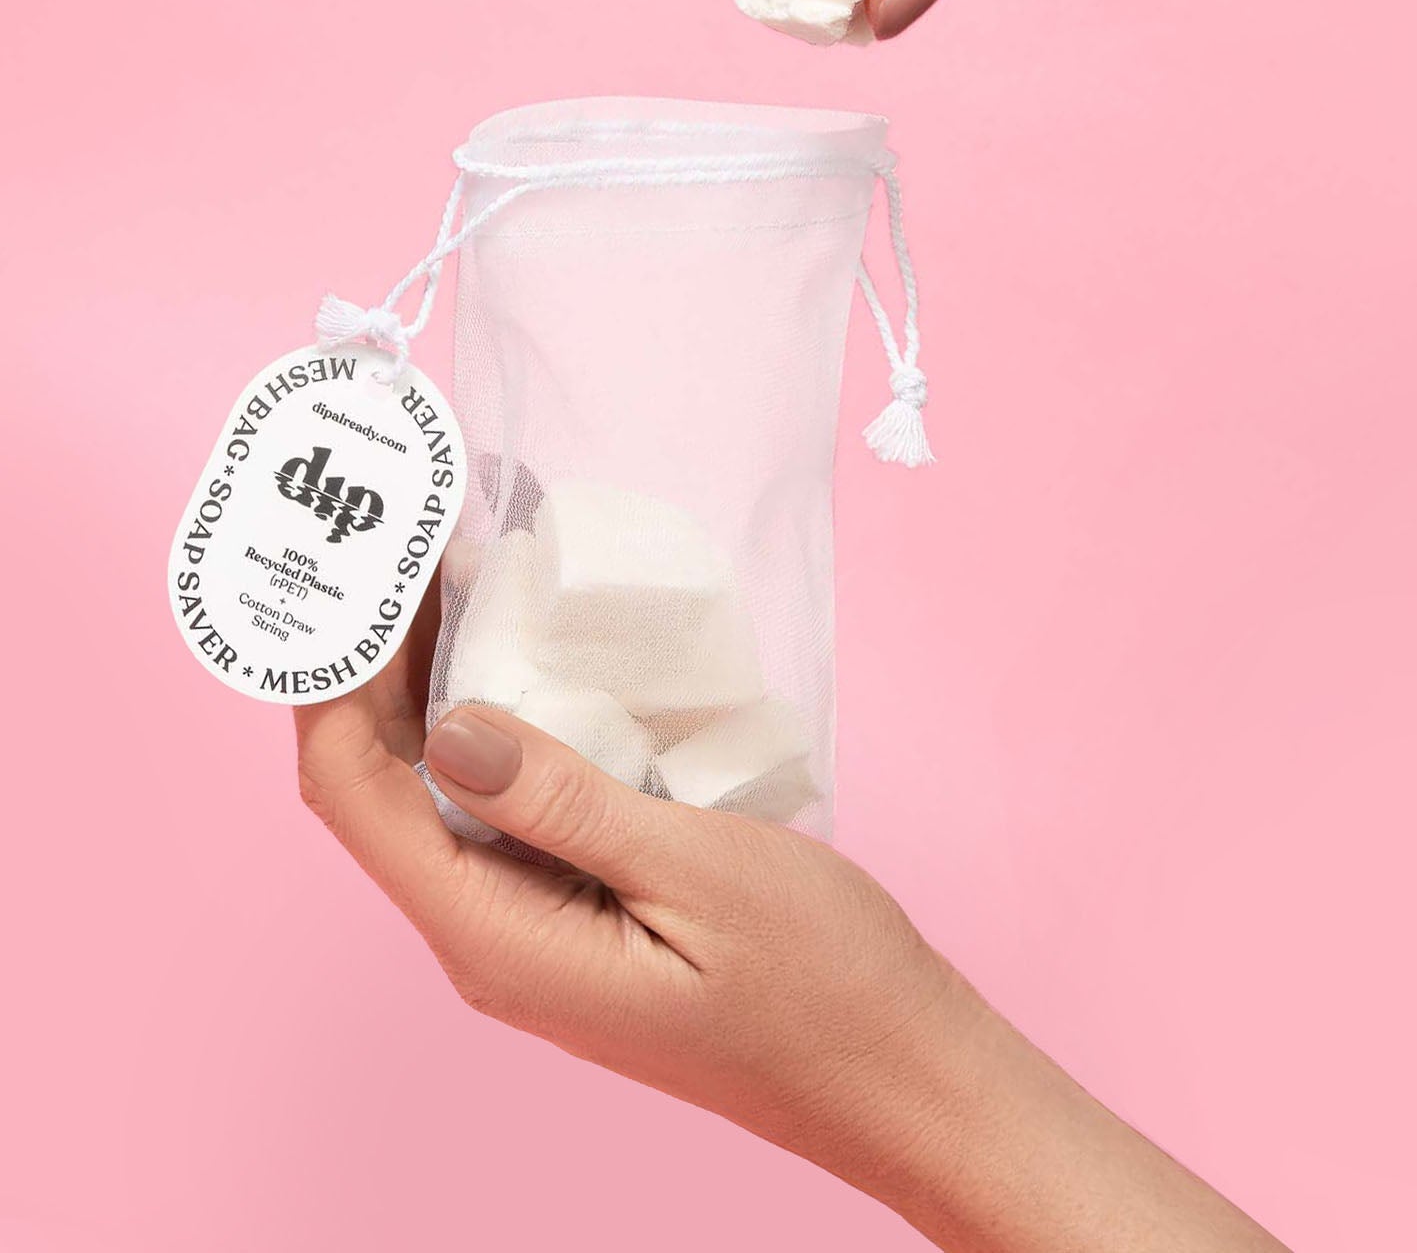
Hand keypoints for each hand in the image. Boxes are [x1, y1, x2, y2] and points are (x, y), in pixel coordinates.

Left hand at [293, 620, 975, 1177]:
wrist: (891, 1067)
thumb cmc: (817, 979)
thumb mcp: (695, 871)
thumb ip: (564, 802)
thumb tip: (448, 724)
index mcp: (498, 936)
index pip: (355, 796)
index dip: (333, 678)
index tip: (353, 568)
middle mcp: (490, 939)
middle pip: (380, 789)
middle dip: (375, 666)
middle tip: (409, 540)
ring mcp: (530, 931)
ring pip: (437, 796)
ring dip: (433, 688)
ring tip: (460, 576)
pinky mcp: (575, 915)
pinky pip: (501, 812)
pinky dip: (498, 726)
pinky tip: (533, 664)